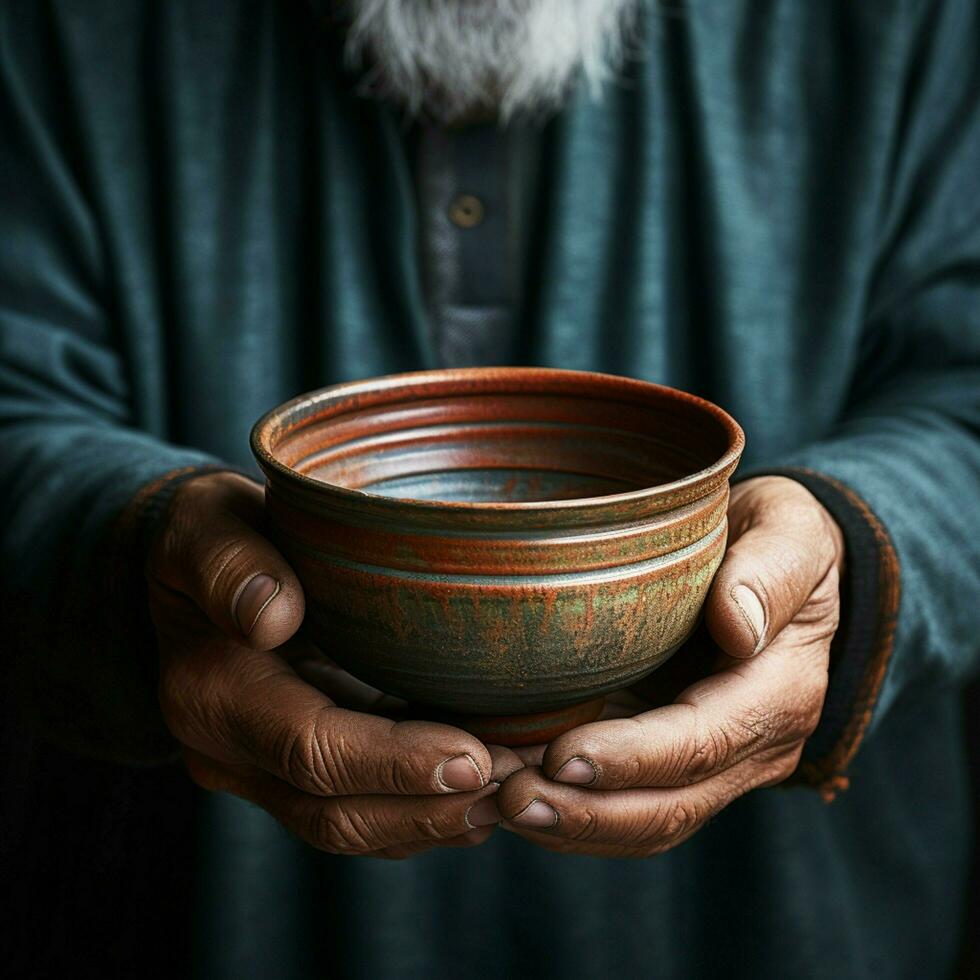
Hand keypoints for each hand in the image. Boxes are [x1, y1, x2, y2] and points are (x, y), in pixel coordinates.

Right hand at [149, 472, 519, 858]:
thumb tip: (271, 615)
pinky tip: (484, 790)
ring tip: (518, 792)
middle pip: (336, 810)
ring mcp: (261, 771)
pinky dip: (424, 809)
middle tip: (520, 784)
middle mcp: (229, 750)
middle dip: (432, 806)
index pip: (309, 747)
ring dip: (438, 819)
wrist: (190, 575)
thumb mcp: (207, 524)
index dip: (394, 762)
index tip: (475, 757)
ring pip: (352, 826)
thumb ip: (229, 563)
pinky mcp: (294, 772)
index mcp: (212, 691)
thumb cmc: (208, 535)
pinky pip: (360, 810)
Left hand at [496, 476, 843, 857]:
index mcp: (778, 692)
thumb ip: (772, 572)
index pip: (701, 743)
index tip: (561, 757)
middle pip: (670, 805)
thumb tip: (740, 626)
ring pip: (644, 821)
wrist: (777, 567)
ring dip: (571, 826)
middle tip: (510, 799)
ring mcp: (714, 763)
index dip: (631, 759)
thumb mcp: (790, 532)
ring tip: (498, 805)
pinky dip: (572, 811)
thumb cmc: (779, 537)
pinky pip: (627, 805)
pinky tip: (511, 794)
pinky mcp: (673, 759)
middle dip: (588, 813)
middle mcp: (750, 746)